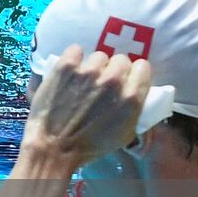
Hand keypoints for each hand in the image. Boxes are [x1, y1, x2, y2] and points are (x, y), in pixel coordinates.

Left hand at [24, 46, 150, 164]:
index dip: (134, 73)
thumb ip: (135, 109)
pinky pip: (76, 50)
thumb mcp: (125, 133)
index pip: (143, 67)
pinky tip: (71, 70)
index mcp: (131, 98)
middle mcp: (113, 81)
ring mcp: (88, 72)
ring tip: (85, 79)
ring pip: (99, 56)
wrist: (54, 146)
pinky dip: (74, 58)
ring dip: (94, 66)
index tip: (127, 79)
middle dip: (114, 70)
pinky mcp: (66, 66)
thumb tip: (135, 92)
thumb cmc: (90, 146)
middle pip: (121, 59)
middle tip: (104, 82)